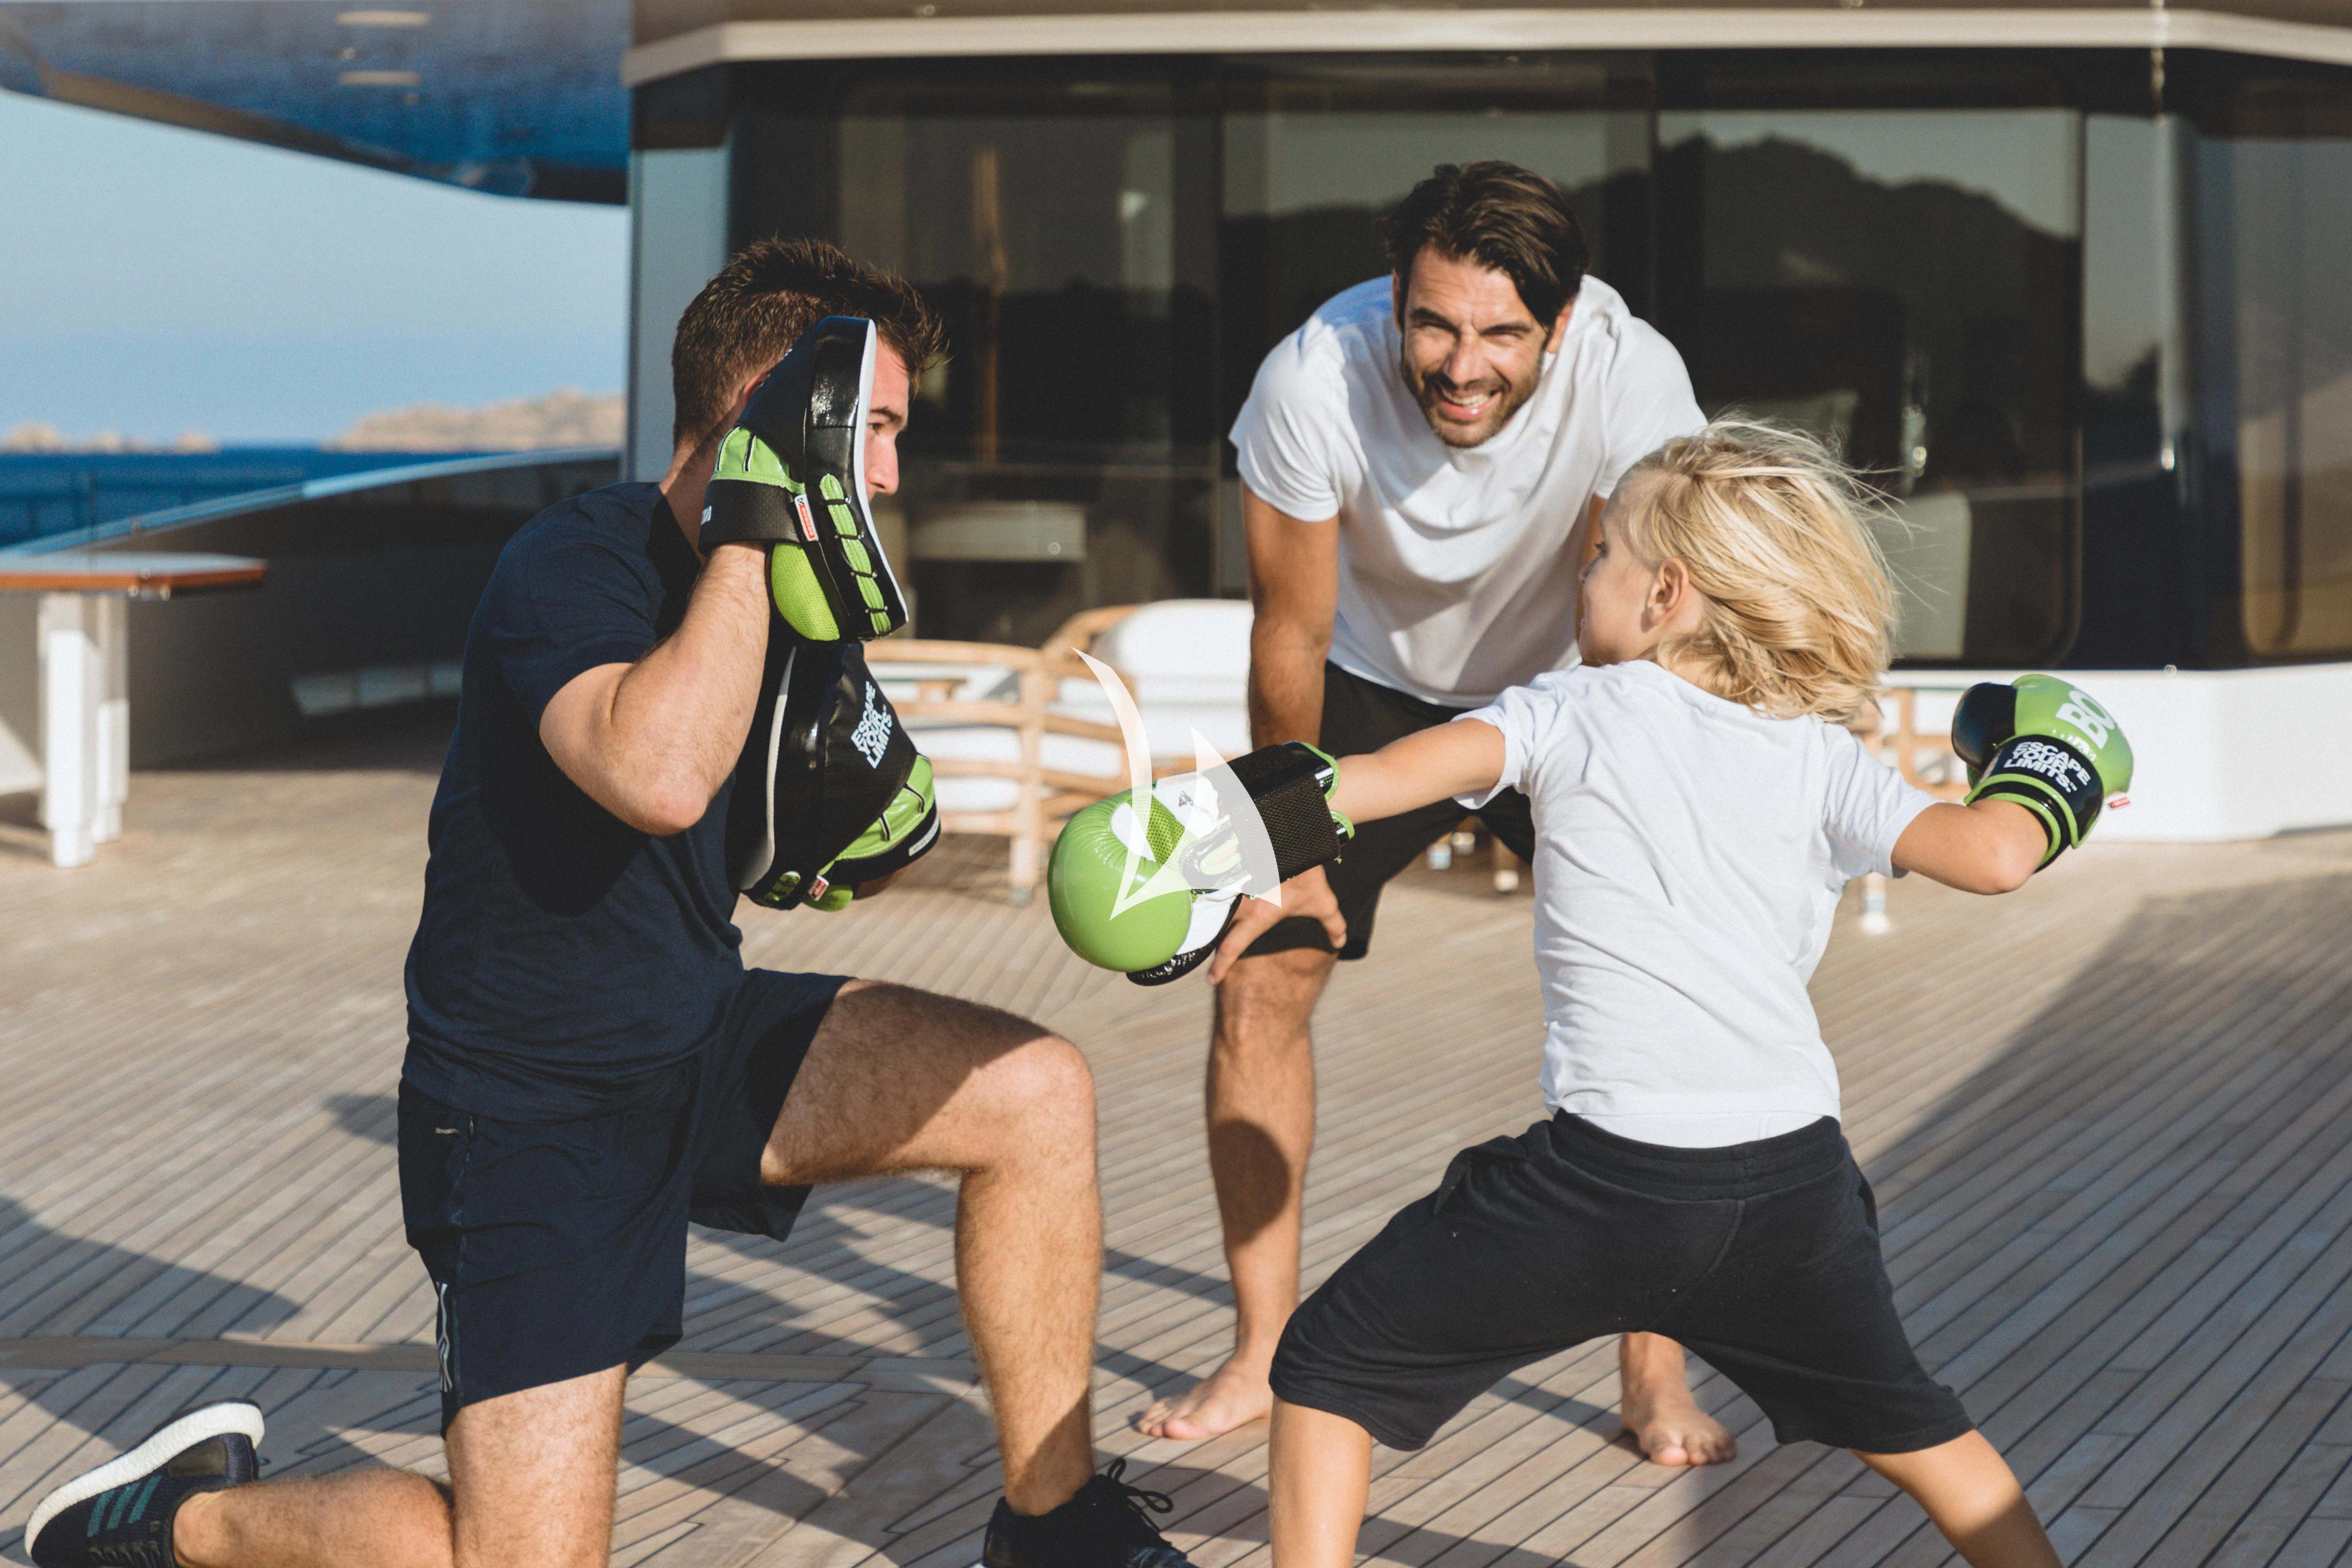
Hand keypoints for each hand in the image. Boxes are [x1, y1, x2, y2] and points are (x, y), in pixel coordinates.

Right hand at [1206, 864, 1344, 984]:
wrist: (1295, 836)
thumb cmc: (1308, 873)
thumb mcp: (1322, 901)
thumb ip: (1332, 924)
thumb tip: (1340, 942)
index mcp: (1258, 916)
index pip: (1233, 947)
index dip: (1221, 966)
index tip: (1212, 980)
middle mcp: (1240, 903)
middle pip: (1214, 926)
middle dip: (1207, 937)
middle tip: (1207, 945)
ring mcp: (1231, 883)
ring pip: (1210, 906)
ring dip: (1207, 914)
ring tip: (1205, 920)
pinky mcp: (1228, 867)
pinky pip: (1212, 884)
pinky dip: (1210, 892)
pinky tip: (1208, 892)